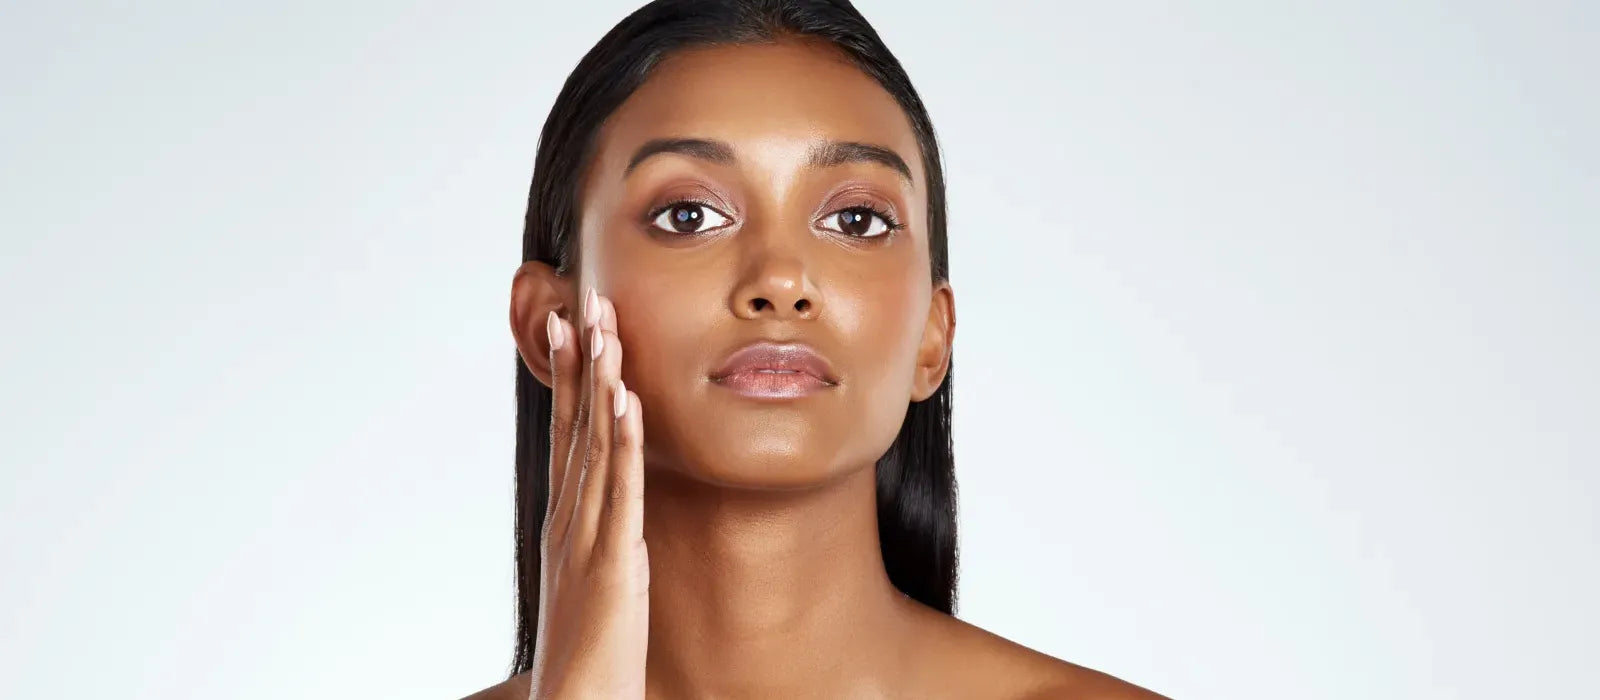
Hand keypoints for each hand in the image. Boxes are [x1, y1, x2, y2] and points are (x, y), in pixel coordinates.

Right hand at [528, 287, 647, 699]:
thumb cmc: (589, 653)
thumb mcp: (595, 583)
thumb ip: (602, 543)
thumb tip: (615, 519)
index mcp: (567, 521)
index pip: (568, 433)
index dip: (572, 377)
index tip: (572, 325)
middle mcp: (570, 520)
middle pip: (574, 425)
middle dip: (580, 360)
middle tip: (582, 299)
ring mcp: (587, 538)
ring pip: (594, 444)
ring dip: (600, 381)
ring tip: (604, 327)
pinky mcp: (614, 562)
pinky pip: (619, 490)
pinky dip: (621, 441)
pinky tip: (627, 400)